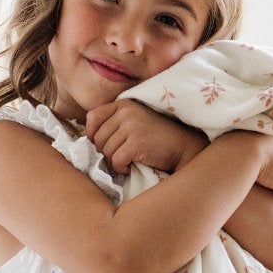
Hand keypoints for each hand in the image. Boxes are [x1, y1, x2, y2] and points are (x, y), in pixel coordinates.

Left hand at [84, 99, 208, 174]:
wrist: (183, 146)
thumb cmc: (157, 137)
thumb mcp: (135, 121)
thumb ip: (114, 122)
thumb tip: (89, 137)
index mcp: (123, 103)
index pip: (92, 118)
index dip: (93, 135)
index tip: (104, 144)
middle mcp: (125, 112)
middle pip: (97, 139)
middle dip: (106, 152)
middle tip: (122, 155)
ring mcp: (131, 126)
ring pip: (106, 151)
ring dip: (115, 161)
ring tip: (130, 159)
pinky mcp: (136, 142)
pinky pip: (116, 161)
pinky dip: (123, 168)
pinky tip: (133, 165)